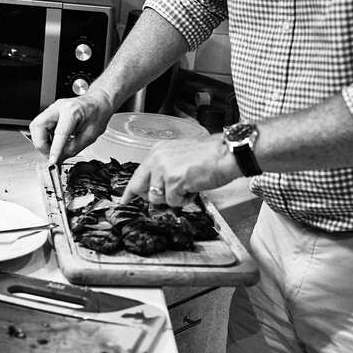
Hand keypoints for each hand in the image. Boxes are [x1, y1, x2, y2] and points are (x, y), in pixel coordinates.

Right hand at [29, 90, 114, 164]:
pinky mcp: (51, 113)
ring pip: (36, 127)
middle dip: (41, 144)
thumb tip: (59, 159)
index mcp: (72, 112)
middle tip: (50, 154)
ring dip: (42, 141)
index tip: (53, 161)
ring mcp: (53, 109)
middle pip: (37, 126)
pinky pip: (41, 127)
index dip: (54, 150)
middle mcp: (59, 107)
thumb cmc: (98, 114)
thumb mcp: (90, 136)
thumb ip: (73, 149)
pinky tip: (55, 142)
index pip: (59, 133)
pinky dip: (45, 137)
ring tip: (54, 149)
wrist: (98, 103)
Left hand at [120, 135, 241, 206]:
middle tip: (172, 192)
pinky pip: (173, 201)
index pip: (138, 174)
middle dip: (154, 196)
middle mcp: (157, 158)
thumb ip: (166, 171)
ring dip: (174, 198)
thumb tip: (159, 189)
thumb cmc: (211, 156)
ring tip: (189, 186)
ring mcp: (164, 169)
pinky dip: (185, 200)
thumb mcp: (181, 158)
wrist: (228, 154)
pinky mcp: (173, 180)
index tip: (124, 200)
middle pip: (141, 188)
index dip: (130, 190)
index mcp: (158, 151)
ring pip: (157, 198)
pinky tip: (194, 188)